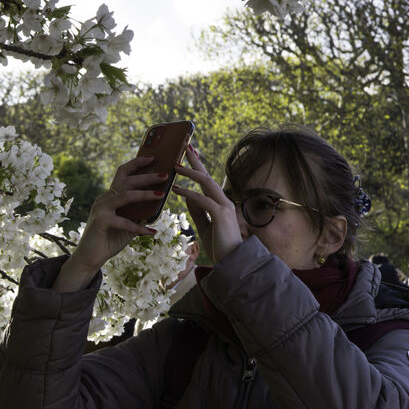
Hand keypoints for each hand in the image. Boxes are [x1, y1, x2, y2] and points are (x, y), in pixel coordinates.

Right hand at [54, 155, 171, 290]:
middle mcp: (104, 199)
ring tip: (161, 194)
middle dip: (147, 177)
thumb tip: (158, 206)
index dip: (136, 164)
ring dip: (144, 194)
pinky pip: (123, 222)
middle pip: (126, 181)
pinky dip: (138, 227)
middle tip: (165, 174)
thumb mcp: (128, 224)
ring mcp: (100, 209)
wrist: (90, 259)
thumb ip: (139, 214)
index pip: (122, 173)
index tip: (153, 157)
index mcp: (110, 196)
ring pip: (125, 196)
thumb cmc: (109, 240)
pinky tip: (152, 232)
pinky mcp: (100, 222)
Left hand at [171, 144, 242, 262]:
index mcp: (220, 203)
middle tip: (185, 146)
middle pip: (207, 176)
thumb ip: (198, 212)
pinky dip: (188, 193)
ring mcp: (224, 207)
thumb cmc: (220, 246)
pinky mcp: (221, 215)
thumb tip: (188, 198)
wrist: (233, 262)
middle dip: (195, 161)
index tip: (189, 155)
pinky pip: (202, 200)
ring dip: (190, 172)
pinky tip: (176, 189)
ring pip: (206, 183)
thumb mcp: (205, 226)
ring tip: (175, 166)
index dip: (197, 167)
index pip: (207, 181)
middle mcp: (224, 201)